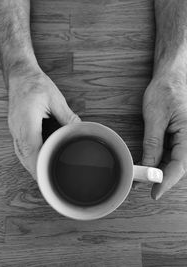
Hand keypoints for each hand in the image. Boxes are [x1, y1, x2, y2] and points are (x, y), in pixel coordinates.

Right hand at [8, 69, 80, 179]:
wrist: (20, 75)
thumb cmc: (35, 84)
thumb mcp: (55, 98)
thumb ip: (67, 116)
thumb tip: (79, 129)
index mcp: (27, 120)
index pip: (31, 149)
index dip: (38, 166)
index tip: (46, 179)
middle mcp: (18, 128)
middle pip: (25, 157)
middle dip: (36, 172)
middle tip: (49, 185)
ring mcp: (14, 129)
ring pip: (21, 154)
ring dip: (32, 166)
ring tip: (44, 177)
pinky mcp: (16, 129)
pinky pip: (20, 148)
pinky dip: (29, 158)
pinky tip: (37, 161)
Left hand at [142, 70, 186, 199]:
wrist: (173, 75)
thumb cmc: (166, 90)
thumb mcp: (155, 117)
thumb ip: (153, 143)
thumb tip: (149, 165)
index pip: (180, 165)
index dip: (167, 181)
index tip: (154, 192)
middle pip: (180, 165)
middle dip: (163, 176)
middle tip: (145, 184)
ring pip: (177, 160)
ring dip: (162, 169)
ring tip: (145, 174)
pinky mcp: (183, 135)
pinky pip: (175, 152)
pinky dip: (162, 159)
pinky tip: (152, 161)